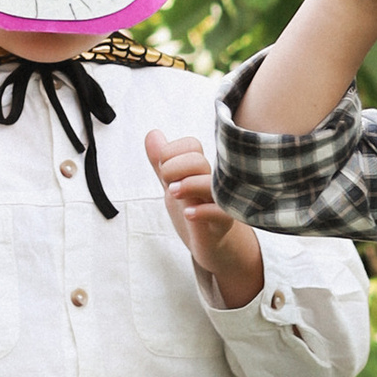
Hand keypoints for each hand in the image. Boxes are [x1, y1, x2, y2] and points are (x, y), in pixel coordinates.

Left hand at [144, 131, 265, 307]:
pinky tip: (188, 214)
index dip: (171, 152)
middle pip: (197, 160)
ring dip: (187, 185)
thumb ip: (162, 162)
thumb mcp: (173, 184)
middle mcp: (213, 180)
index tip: (163, 167)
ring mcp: (220, 200)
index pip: (190, 145)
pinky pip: (219, 212)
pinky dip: (201, 211)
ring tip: (173, 193)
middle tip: (167, 184)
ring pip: (210, 183)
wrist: (212, 244)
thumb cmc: (195, 210)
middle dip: (174, 168)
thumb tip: (153, 133)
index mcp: (201, 168)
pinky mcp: (224, 222)